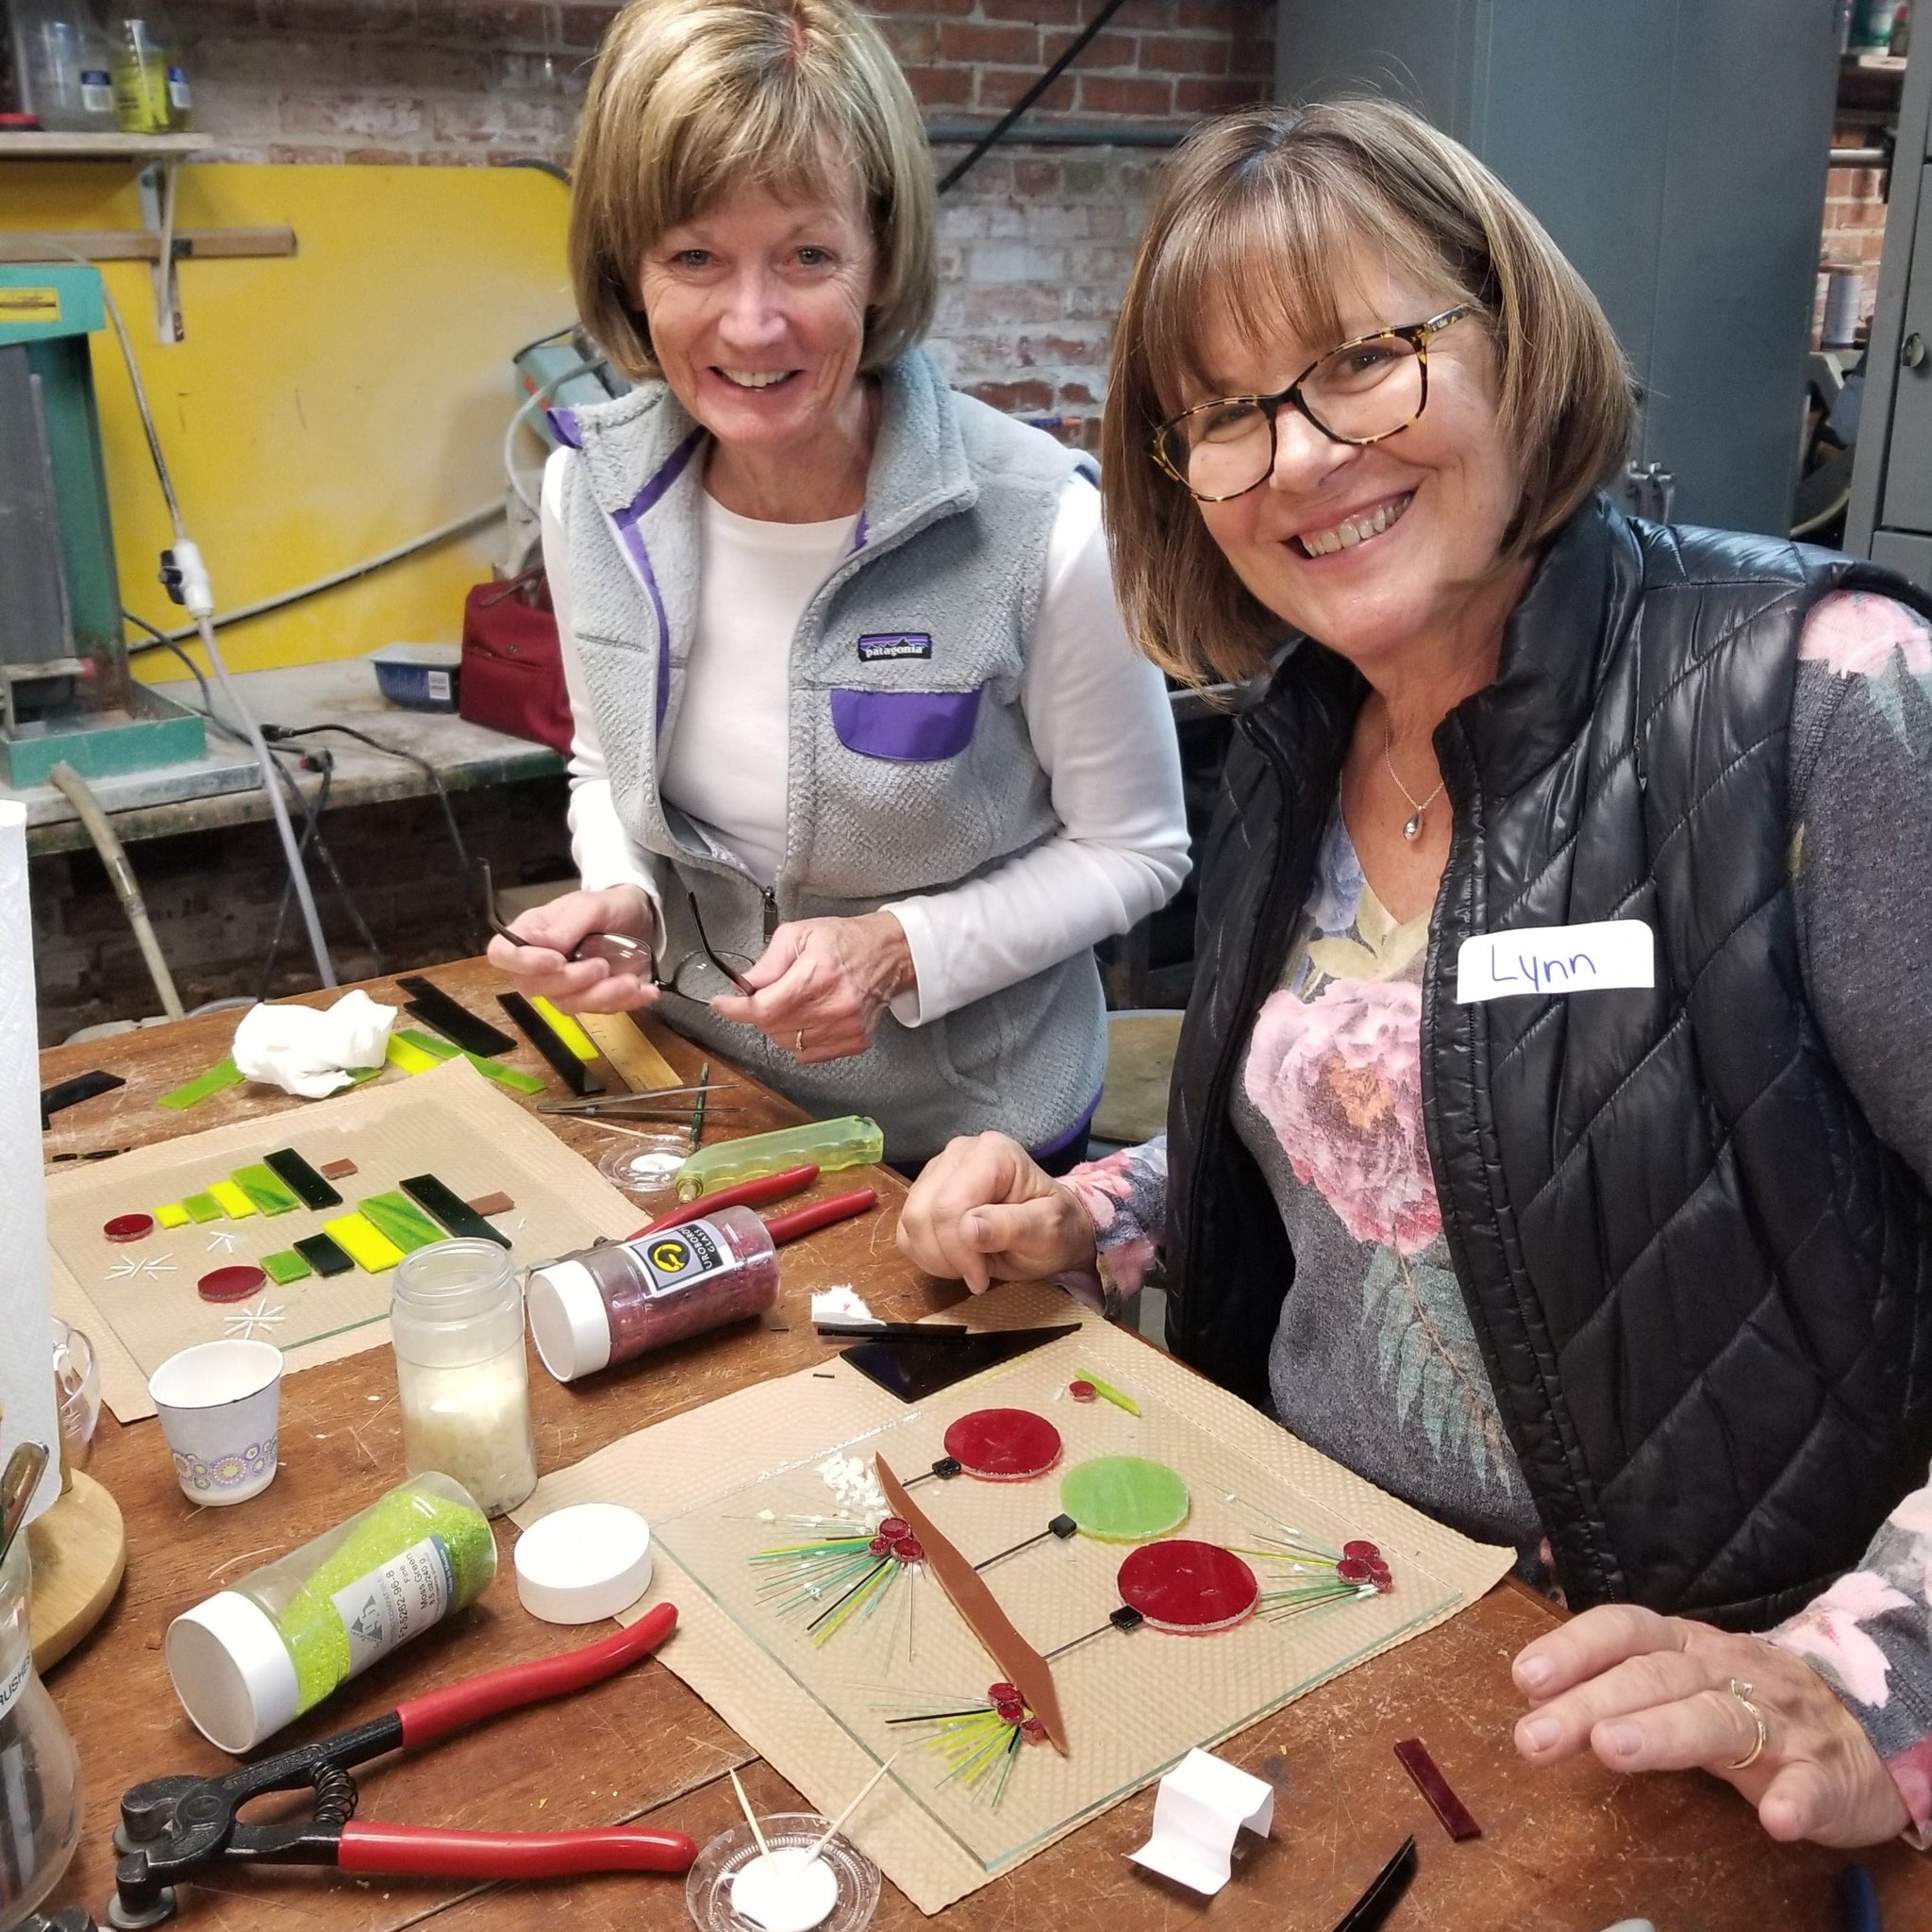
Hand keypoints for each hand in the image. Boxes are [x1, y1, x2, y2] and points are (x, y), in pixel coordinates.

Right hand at [484, 885, 659, 1014]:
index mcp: (531, 933)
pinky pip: (600, 1010)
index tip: (556, 960)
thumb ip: (565, 927)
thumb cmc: (606, 906)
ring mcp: (565, 985)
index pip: (502, 955)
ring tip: (630, 981)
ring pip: (567, 1005)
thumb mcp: (588, 906)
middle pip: (533, 987)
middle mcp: (540, 964)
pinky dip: (625, 1003)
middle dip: (570, 982)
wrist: (638, 916)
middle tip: (601, 966)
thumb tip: (541, 945)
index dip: (522, 963)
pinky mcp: (591, 997)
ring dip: (601, 997)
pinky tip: (646, 992)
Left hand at [709, 912, 913, 1062]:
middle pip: (773, 1027)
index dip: (736, 1009)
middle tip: (768, 993)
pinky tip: (809, 1017)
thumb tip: (743, 986)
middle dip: (760, 1011)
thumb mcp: (799, 935)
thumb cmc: (845, 941)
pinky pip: (808, 1054)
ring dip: (779, 1027)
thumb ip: (768, 962)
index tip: (722, 1005)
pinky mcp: (854, 1042)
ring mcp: (845, 1028)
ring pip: (787, 1044)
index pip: (764, 1007)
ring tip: (795, 1002)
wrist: (889, 954)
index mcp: (818, 974)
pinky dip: (799, 1040)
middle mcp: (834, 1006)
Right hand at [897, 1132, 1097, 1292]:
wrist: (1051, 1231)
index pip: (950, 1206)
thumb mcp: (1048, 1232)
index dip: (959, 1250)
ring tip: (971, 1265)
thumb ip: (1012, 1227)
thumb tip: (968, 1229)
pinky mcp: (924, 1192)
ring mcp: (937, 1170)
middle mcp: (958, 1153)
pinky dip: (926, 1254)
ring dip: (936, 1257)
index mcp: (992, 1153)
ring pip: (910, 1222)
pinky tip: (956, 1258)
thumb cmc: (1056, 1228)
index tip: (982, 1277)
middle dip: (947, 1256)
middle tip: (978, 1274)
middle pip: (923, 1213)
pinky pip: (906, 1231)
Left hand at [1512, 1603, 1909, 1846]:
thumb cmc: (1751, 1700)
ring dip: (1664, 1732)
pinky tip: (1775, 1820)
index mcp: (1686, 1646)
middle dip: (1590, 1703)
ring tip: (1614, 1750)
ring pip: (1719, 1719)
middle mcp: (1727, 1672)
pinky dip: (1795, 1800)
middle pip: (1654, 1679)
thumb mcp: (1684, 1679)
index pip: (1624, 1631)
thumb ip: (1618, 1684)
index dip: (1573, 1648)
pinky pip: (1812, 1784)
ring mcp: (1779, 1721)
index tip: (1524, 1677)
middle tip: (1534, 1737)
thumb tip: (1536, 1693)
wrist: (1865, 1726)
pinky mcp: (1826, 1773)